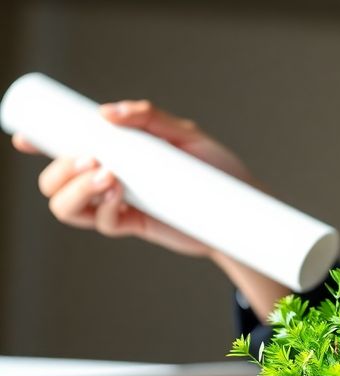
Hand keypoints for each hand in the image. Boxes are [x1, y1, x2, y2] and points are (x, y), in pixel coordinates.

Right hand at [12, 100, 252, 257]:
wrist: (240, 207)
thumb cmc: (215, 168)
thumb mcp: (186, 134)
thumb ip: (150, 117)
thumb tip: (107, 113)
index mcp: (116, 151)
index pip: (66, 147)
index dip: (39, 142)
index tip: (26, 138)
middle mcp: (109, 177)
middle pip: (53, 180)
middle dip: (60, 169)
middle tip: (92, 158)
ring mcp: (118, 203)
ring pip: (65, 206)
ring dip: (74, 190)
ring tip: (108, 178)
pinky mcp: (133, 225)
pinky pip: (100, 223)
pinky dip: (102, 209)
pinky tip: (119, 196)